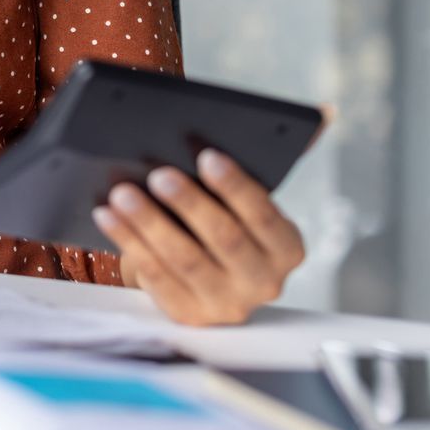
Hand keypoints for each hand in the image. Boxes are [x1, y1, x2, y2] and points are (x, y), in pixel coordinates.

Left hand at [92, 148, 305, 325]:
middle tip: (158, 173)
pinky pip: (156, 279)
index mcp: (286, 247)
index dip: (237, 187)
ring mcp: (226, 304)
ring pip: (185, 261)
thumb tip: (322, 114)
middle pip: (225, 239)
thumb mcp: (250, 197)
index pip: (265, 216)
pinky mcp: (189, 315)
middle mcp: (264, 282)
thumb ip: (273, 156)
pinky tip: (107, 216)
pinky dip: (130, 244)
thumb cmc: (225, 219)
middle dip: (190, 204)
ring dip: (150, 224)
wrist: (204, 274)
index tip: (207, 156)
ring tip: (122, 193)